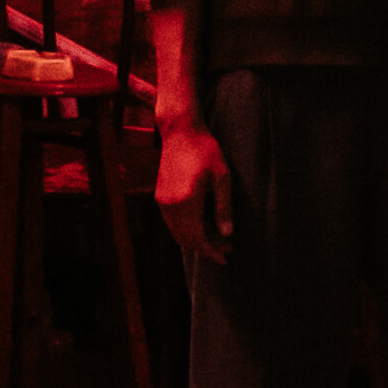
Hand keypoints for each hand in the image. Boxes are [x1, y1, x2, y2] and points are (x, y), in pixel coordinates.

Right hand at [153, 117, 232, 263]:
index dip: (211, 251)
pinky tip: (202, 225)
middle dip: (206, 248)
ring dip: (195, 240)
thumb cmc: (205, 150)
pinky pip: (172, 223)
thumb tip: (227, 234)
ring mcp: (162, 202)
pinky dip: (186, 230)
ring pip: (177, 233)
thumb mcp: (222, 178)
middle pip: (186, 240)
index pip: (198, 238)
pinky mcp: (160, 197)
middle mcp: (170, 205)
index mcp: (187, 201)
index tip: (225, 256)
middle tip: (226, 248)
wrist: (180, 131)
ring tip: (217, 238)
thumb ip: (223, 208)